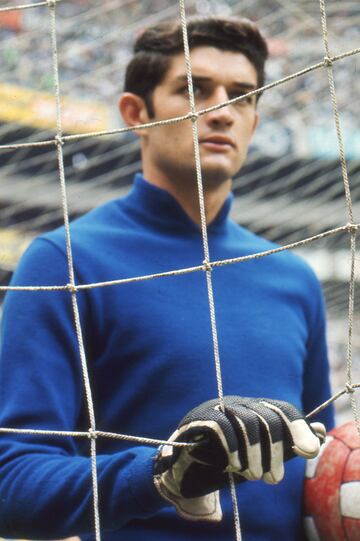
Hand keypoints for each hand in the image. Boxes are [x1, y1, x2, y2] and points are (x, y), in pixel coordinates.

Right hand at [154, 396, 324, 521]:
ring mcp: (217, 408)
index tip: (311, 451)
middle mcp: (237, 403)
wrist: (182, 472)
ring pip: (247, 420)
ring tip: (255, 477)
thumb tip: (321, 434)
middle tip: (274, 480)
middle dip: (276, 450)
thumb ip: (287, 447)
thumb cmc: (223, 464)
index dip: (298, 428)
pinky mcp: (198, 419)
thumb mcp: (260, 458)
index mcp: (253, 409)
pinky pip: (221, 426)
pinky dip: (234, 448)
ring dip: (256, 454)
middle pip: (267, 416)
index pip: (282, 409)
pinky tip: (235, 467)